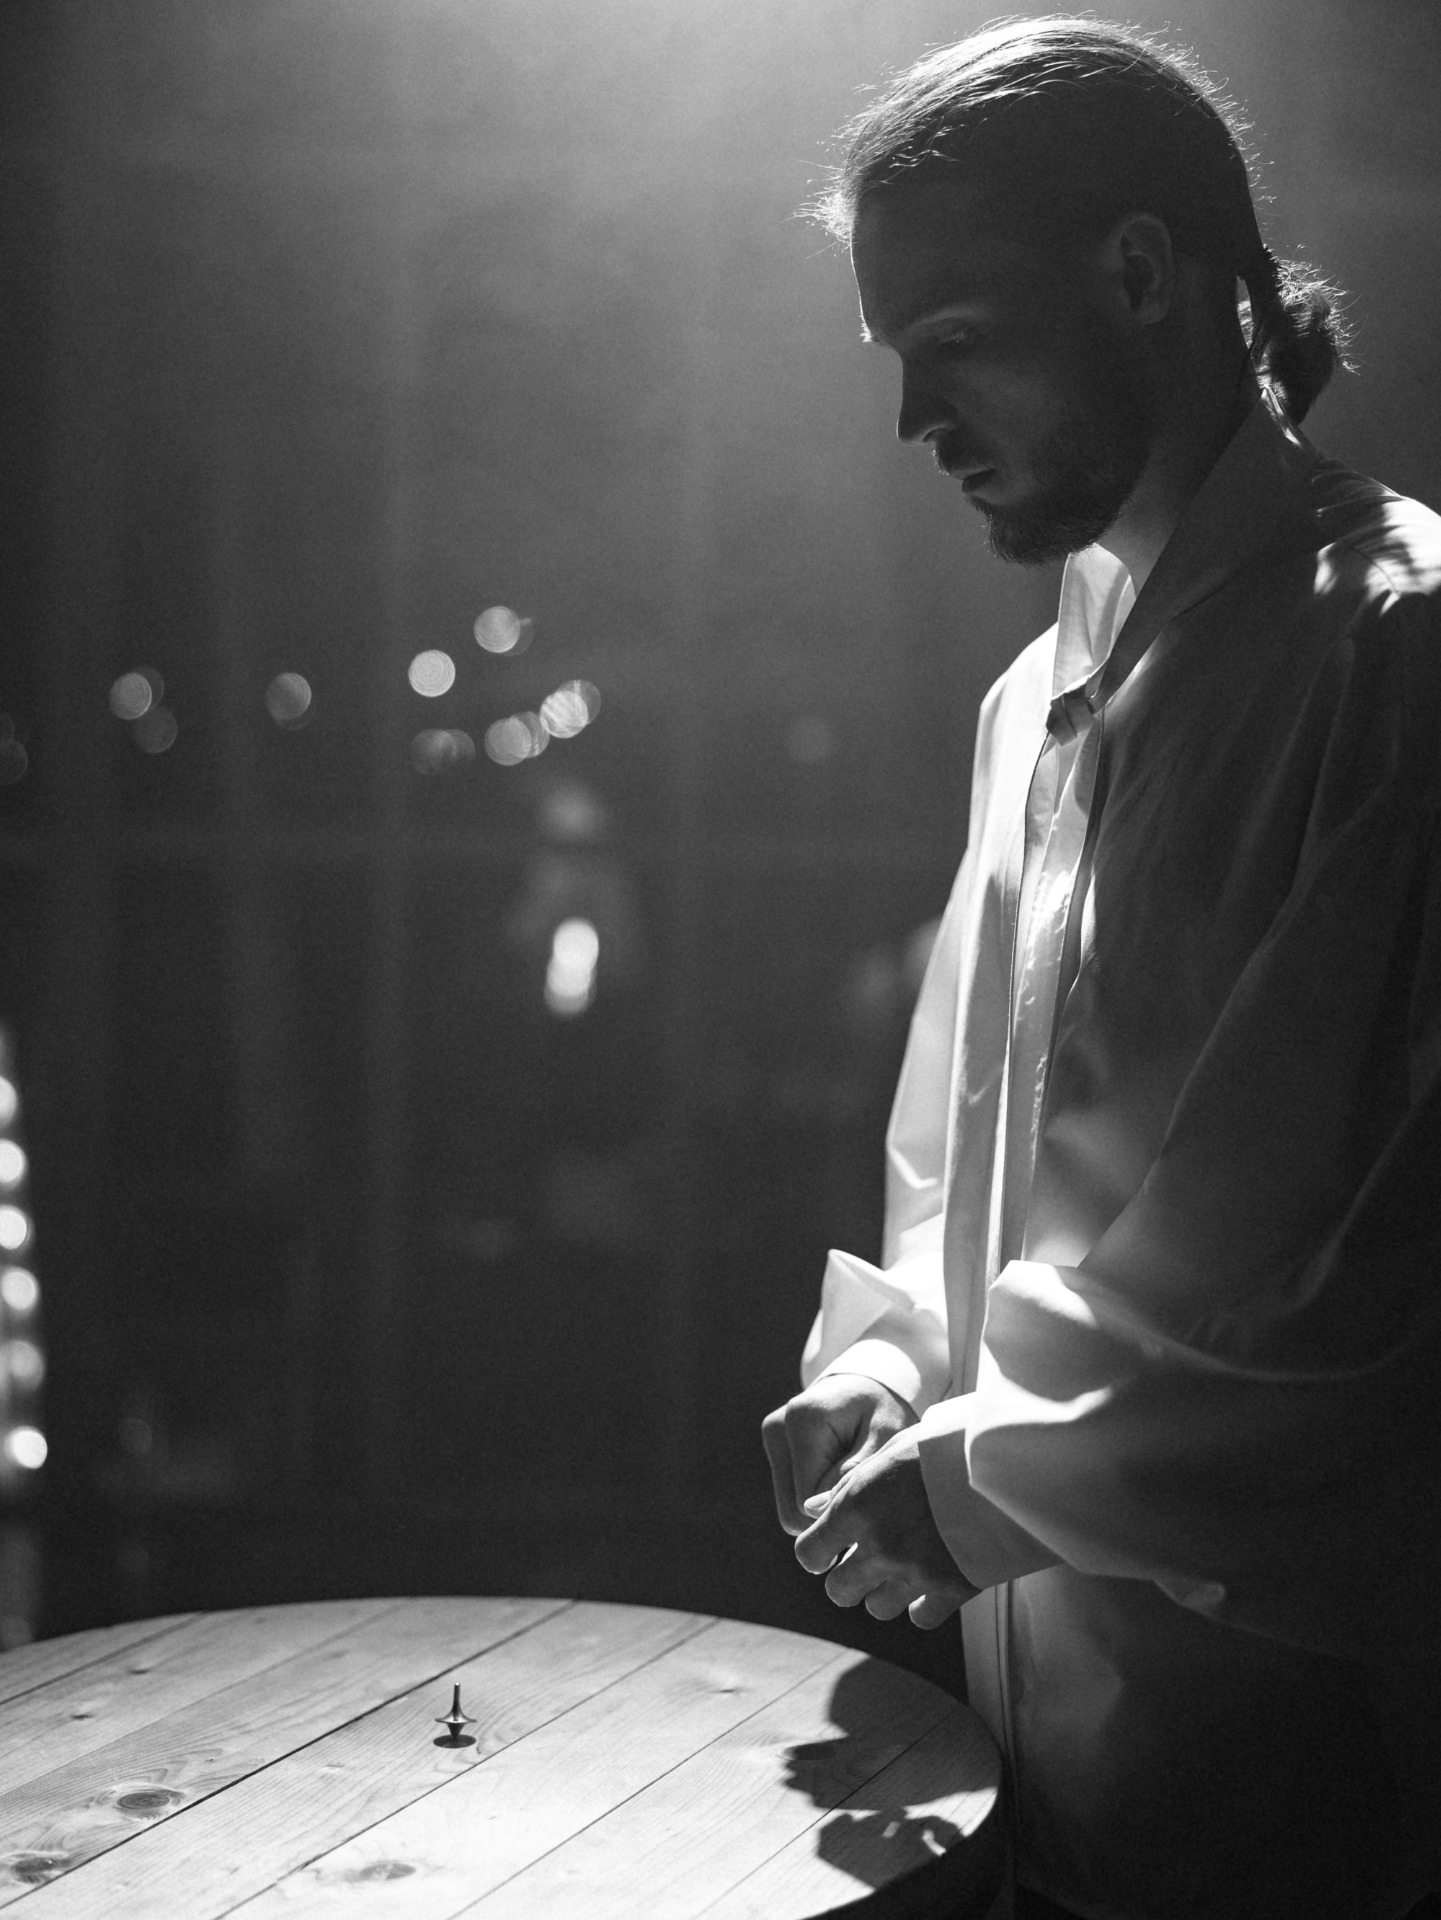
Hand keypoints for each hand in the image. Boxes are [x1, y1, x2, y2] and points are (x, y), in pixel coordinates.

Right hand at [762, 1374, 915, 1536]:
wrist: (868, 1385)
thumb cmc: (883, 1411)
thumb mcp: (884, 1437)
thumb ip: (852, 1473)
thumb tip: (813, 1509)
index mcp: (803, 1420)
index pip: (807, 1499)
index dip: (840, 1506)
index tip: (868, 1493)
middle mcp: (778, 1427)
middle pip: (792, 1510)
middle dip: (829, 1510)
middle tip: (861, 1490)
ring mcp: (772, 1438)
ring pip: (789, 1509)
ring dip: (822, 1505)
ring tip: (849, 1478)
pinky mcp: (774, 1446)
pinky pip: (791, 1498)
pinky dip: (815, 1496)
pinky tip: (836, 1474)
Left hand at [793, 1424, 978, 1627]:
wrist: (1005, 1461)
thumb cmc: (943, 1446)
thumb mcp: (889, 1451)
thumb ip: (846, 1485)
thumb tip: (810, 1509)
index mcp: (859, 1506)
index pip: (809, 1552)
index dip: (815, 1553)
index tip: (826, 1551)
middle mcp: (880, 1545)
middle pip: (839, 1590)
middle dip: (847, 1579)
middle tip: (865, 1561)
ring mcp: (915, 1572)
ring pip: (877, 1608)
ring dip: (883, 1592)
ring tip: (902, 1567)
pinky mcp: (951, 1590)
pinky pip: (920, 1617)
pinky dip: (922, 1605)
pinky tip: (930, 1582)